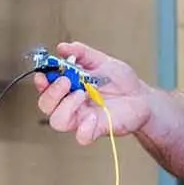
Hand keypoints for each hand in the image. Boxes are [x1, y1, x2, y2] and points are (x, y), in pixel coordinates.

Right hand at [35, 41, 154, 145]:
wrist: (142, 97)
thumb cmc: (121, 81)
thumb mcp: (102, 61)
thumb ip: (82, 53)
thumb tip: (62, 47)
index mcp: (70, 87)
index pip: (46, 87)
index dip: (41, 81)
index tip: (44, 74)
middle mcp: (72, 104)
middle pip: (46, 106)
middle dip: (52, 93)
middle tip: (66, 81)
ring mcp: (83, 118)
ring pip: (58, 121)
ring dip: (65, 107)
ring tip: (82, 94)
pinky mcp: (96, 129)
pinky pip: (81, 137)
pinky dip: (83, 129)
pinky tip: (94, 116)